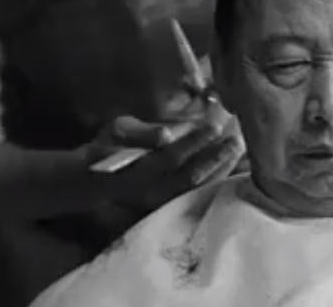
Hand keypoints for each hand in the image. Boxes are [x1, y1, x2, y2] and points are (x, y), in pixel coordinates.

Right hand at [84, 112, 244, 216]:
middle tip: (235, 139)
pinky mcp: (169, 207)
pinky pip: (198, 195)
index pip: (170, 158)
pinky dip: (216, 180)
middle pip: (190, 176)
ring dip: (220, 169)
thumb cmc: (109, 147)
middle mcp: (150, 192)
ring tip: (237, 149)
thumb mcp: (118, 131)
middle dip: (215, 157)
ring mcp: (161, 203)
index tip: (214, 125)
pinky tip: (231, 166)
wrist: (95, 181)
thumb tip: (166, 135)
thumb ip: (142, 133)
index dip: (193, 142)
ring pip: (196, 189)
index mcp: (135, 171)